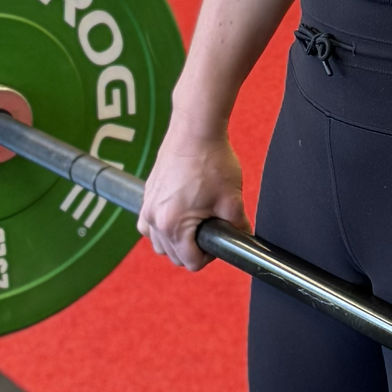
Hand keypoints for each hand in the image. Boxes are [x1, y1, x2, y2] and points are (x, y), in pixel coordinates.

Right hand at [138, 114, 245, 269]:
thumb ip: (238, 227)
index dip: (209, 257)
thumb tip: (244, 241)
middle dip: (193, 249)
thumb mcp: (232, 199)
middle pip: (173, 256)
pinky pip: (149, 224)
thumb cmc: (212, 160)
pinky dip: (162, 227)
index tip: (218, 241)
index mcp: (173, 224)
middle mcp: (154, 218)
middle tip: (212, 231)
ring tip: (196, 223)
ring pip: (158, 242)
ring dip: (176, 241)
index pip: (190, 262)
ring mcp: (147, 206)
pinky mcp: (146, 194)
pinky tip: (179, 215)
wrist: (195, 129)